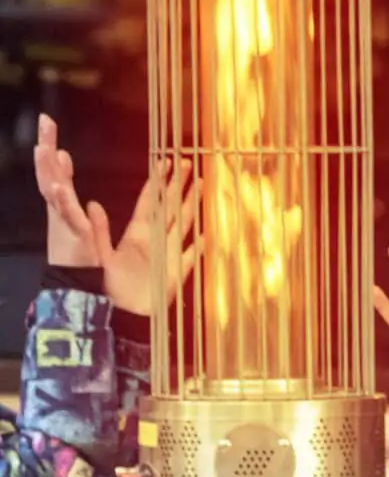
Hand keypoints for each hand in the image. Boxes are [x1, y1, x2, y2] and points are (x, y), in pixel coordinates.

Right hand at [35, 114, 102, 267]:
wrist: (74, 284)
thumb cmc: (78, 255)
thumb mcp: (78, 220)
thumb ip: (74, 196)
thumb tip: (77, 179)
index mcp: (63, 206)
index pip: (56, 173)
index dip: (52, 151)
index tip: (49, 128)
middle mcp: (59, 209)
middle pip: (49, 172)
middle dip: (46, 146)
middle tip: (45, 121)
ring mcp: (64, 220)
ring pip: (52, 189)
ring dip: (47, 169)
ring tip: (44, 148)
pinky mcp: (73, 233)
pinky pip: (67, 215)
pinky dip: (62, 201)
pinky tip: (58, 187)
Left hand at [98, 159, 202, 315]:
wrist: (119, 314)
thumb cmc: (106, 287)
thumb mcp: (99, 255)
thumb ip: (100, 231)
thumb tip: (93, 204)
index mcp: (137, 233)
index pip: (151, 201)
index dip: (158, 182)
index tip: (165, 162)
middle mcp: (155, 240)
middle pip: (171, 207)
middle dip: (180, 185)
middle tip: (189, 163)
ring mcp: (168, 255)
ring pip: (184, 224)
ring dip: (193, 205)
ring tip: (202, 185)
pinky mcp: (176, 274)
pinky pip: (191, 256)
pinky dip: (199, 246)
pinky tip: (208, 234)